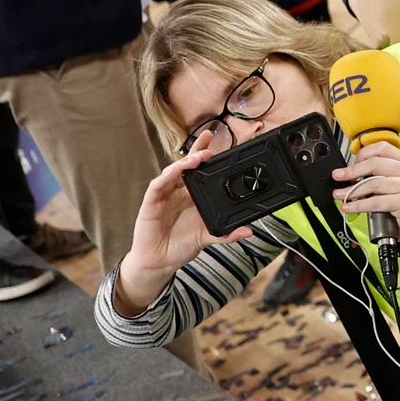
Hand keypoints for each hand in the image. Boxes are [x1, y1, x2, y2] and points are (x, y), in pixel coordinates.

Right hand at [113, 130, 256, 313]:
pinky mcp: (151, 203)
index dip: (207, 156)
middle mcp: (177, 192)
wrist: (160, 263)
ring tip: (199, 157)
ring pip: (173, 172)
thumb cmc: (180, 246)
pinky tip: (176, 170)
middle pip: (186, 165)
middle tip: (208, 137)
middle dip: (197, 150)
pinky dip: (167, 176)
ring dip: (185, 162)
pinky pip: (158, 185)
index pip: (199, 172)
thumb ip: (227, 234)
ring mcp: (164, 195)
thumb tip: (248, 231)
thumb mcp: (207, 237)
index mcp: (191, 196)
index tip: (220, 144)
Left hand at [331, 140, 399, 250]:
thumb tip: (350, 173)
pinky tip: (348, 207)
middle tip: (338, 176)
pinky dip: (359, 205)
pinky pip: (376, 202)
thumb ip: (378, 174)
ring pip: (374, 183)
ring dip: (352, 190)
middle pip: (376, 163)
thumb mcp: (394, 183)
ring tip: (339, 195)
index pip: (382, 148)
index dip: (363, 154)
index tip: (351, 164)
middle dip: (352, 170)